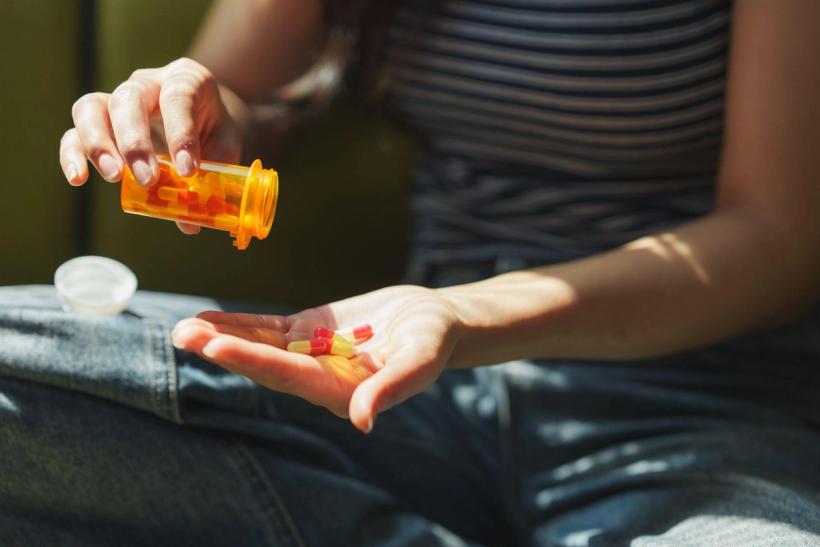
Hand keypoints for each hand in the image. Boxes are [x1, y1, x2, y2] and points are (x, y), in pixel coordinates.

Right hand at [59, 57, 240, 233]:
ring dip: (99, 144)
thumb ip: (211, 178)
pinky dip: (72, 154)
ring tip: (114, 177)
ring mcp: (117, 99)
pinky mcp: (97, 121)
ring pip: (92, 108)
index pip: (178, 97)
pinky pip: (74, 131)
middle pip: (129, 98)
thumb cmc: (212, 130)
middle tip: (146, 179)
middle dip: (135, 141)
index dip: (180, 134)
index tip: (187, 171)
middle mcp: (147, 83)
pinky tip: (78, 179)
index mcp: (186, 80)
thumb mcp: (224, 147)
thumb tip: (189, 222)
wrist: (203, 117)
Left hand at [171, 285, 463, 432]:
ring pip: (260, 346)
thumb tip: (362, 421)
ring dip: (223, 337)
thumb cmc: (434, 340)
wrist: (436, 322)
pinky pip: (269, 330)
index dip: (252, 361)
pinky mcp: (309, 333)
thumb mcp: (420, 360)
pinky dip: (241, 325)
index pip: (289, 376)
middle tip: (184, 335)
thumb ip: (391, 388)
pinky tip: (211, 319)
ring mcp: (310, 354)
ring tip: (184, 328)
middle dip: (224, 350)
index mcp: (341, 390)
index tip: (215, 347)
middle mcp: (317, 378)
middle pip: (264, 364)